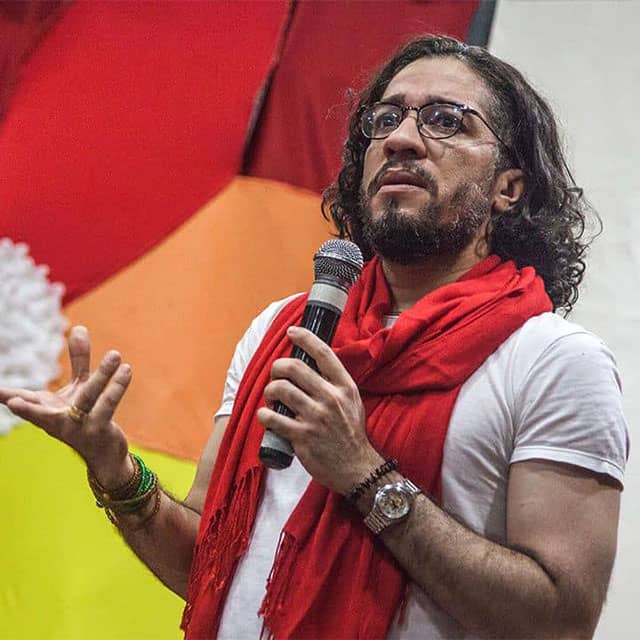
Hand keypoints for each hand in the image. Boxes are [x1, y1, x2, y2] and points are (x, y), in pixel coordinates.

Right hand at [0, 326, 131, 485]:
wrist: (105, 452)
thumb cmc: (84, 415)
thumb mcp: (79, 388)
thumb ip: (78, 359)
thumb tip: (78, 327)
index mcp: (46, 411)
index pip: (24, 402)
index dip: (7, 398)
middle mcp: (57, 421)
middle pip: (42, 411)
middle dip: (27, 408)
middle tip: (13, 401)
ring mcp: (78, 427)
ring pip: (88, 398)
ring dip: (102, 375)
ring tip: (115, 354)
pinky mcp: (99, 429)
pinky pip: (107, 406)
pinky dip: (115, 388)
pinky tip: (126, 369)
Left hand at [256, 326, 382, 493]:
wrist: (357, 468)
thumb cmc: (351, 433)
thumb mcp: (353, 401)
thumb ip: (336, 383)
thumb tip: (314, 363)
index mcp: (344, 387)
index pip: (323, 353)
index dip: (305, 338)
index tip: (292, 332)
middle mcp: (330, 398)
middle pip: (294, 367)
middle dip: (278, 367)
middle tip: (276, 374)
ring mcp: (315, 418)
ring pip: (280, 389)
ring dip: (270, 390)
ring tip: (271, 396)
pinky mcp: (302, 437)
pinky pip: (272, 418)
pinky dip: (263, 415)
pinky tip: (265, 416)